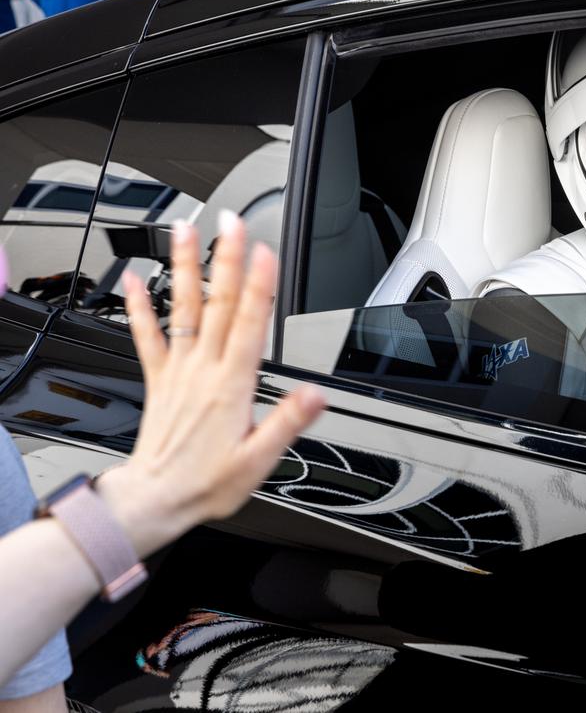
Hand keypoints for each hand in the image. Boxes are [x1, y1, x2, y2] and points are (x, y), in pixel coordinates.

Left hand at [95, 213, 324, 556]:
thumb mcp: (258, 461)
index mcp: (230, 386)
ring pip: (182, 308)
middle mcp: (202, 370)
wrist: (156, 501)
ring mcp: (178, 371)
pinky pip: (146, 336)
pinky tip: (132, 279)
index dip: (259, 285)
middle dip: (226, 260)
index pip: (249, 325)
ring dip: (184, 267)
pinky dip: (138, 305)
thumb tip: (314, 394)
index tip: (263, 251)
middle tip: (230, 223)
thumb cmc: (207, 483)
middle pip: (218, 304)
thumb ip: (286, 423)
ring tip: (185, 232)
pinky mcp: (159, 379)